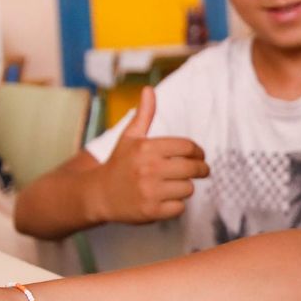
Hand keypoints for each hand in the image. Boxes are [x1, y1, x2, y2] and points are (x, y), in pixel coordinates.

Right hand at [94, 86, 208, 222]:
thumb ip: (144, 115)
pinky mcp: (151, 211)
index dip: (198, 152)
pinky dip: (176, 204)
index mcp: (146, 148)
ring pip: (188, 188)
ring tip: (174, 185)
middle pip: (192, 168)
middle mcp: (148, 169)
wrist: (99, 194)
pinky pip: (180, 207)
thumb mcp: (129, 137)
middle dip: (201, 169)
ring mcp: (150, 191)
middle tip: (202, 171)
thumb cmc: (119, 163)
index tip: (199, 156)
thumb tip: (149, 89)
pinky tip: (165, 199)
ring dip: (185, 187)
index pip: (187, 147)